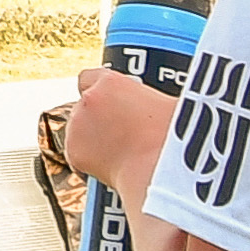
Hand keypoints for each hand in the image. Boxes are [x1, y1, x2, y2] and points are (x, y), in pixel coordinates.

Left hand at [62, 64, 175, 202]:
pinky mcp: (74, 153)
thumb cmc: (175, 140)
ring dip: (95, 137)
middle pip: (87, 104)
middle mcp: (88, 101)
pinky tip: (115, 166)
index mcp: (111, 83)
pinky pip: (79, 154)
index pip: (91, 76)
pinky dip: (91, 160)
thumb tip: (166, 104)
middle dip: (101, 117)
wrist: (160, 174)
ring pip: (81, 129)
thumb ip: (156, 99)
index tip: (113, 100)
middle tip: (125, 132)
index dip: (102, 90)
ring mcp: (77, 128)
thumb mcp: (173, 105)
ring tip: (124, 151)